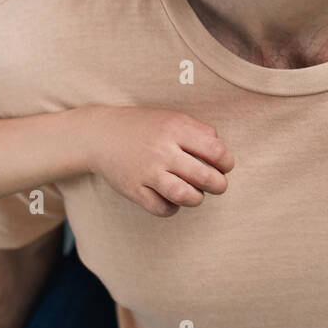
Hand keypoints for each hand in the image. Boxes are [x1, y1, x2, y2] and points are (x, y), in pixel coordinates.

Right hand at [74, 105, 233, 216]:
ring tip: (196, 193)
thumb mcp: (172, 118)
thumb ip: (199, 131)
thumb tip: (221, 152)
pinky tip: (172, 199)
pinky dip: (173, 208)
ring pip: (185, 196)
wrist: (100, 135)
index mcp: (175, 129)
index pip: (215, 151)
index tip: (224, 166)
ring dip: (198, 198)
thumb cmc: (144, 127)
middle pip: (205, 177)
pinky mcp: (134, 190)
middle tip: (217, 184)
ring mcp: (147, 172)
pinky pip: (162, 209)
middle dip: (219, 185)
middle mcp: (162, 150)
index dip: (227, 162)